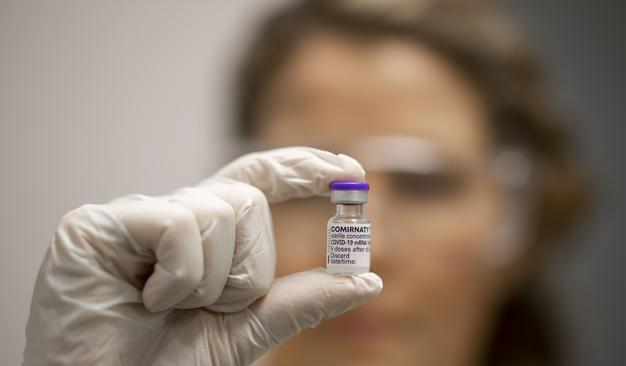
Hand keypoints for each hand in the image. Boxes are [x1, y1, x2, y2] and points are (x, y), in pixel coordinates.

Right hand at [24, 147, 382, 365]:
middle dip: (247, 270)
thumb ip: (302, 300)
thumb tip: (368, 278)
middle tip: (206, 309)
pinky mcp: (97, 224)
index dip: (302, 167)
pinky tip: (145, 300)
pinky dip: (179, 277)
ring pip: (219, 212)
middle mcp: (172, 215)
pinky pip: (180, 226)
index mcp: (204, 235)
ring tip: (167, 310)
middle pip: (248, 202)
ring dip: (210, 282)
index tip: (348, 169)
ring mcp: (134, 216)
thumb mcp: (247, 332)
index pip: (258, 180)